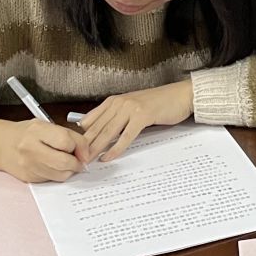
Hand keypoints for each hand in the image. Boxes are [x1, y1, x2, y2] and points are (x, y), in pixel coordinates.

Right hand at [0, 118, 83, 182]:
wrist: (3, 145)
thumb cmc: (29, 134)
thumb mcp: (48, 126)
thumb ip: (71, 136)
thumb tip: (86, 155)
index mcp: (37, 130)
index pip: (66, 141)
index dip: (80, 147)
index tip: (82, 150)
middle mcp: (30, 148)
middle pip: (64, 162)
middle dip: (76, 163)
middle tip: (78, 160)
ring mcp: (28, 165)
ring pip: (60, 174)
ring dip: (68, 170)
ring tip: (65, 162)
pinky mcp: (29, 177)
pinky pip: (52, 180)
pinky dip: (58, 174)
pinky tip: (53, 166)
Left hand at [79, 81, 194, 163]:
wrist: (180, 95)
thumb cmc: (158, 103)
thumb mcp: (132, 107)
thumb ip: (115, 116)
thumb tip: (96, 130)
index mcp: (114, 100)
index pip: (91, 119)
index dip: (82, 136)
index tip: (75, 149)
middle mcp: (119, 102)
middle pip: (98, 127)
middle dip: (86, 145)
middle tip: (78, 159)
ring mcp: (130, 109)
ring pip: (108, 132)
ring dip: (97, 148)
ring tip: (88, 160)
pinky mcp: (142, 116)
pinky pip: (125, 136)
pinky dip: (115, 148)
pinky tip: (108, 157)